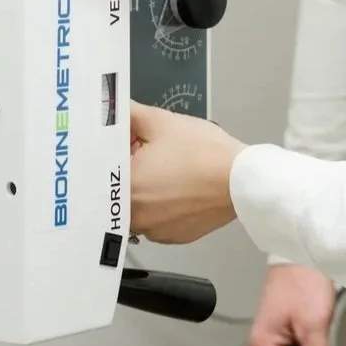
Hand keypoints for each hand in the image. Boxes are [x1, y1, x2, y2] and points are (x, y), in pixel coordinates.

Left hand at [127, 102, 244, 243]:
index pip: (104, 169)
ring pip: (138, 208)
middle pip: (119, 191)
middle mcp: (135, 215)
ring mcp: (154, 230)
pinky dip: (163, 207)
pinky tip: (179, 190)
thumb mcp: (162, 122)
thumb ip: (130, 113)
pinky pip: (157, 221)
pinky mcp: (173, 237)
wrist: (242, 180)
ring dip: (146, 192)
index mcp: (127, 186)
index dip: (114, 154)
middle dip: (130, 172)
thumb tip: (116, 108)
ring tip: (168, 173)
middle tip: (148, 156)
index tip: (126, 146)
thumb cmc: (205, 154)